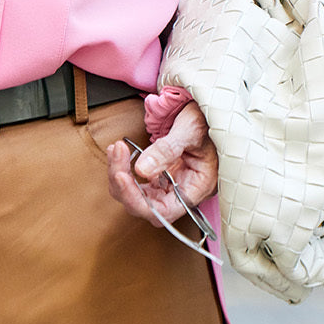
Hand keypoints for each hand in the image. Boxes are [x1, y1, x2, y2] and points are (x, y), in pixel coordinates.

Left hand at [106, 102, 217, 226]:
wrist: (207, 111)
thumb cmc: (206, 120)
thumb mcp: (189, 130)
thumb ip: (166, 150)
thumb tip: (141, 170)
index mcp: (198, 187)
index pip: (164, 211)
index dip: (138, 201)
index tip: (121, 176)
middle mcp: (184, 192)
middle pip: (146, 206)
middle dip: (124, 185)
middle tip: (117, 154)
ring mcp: (171, 185)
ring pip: (138, 196)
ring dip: (120, 176)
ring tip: (116, 149)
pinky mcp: (161, 176)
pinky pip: (138, 182)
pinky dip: (124, 169)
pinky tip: (118, 151)